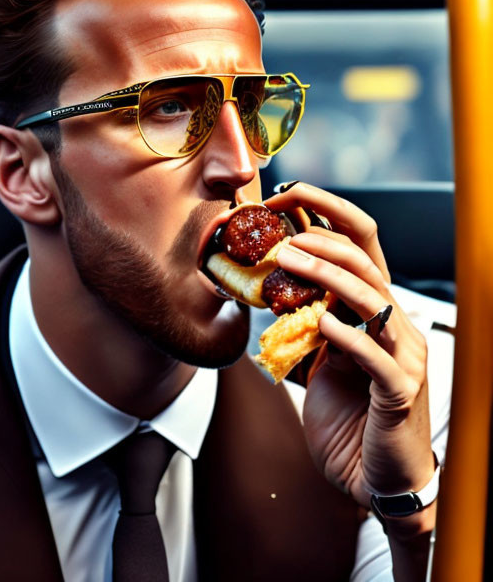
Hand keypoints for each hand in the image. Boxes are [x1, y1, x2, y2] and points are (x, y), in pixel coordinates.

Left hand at [264, 184, 435, 531]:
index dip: (327, 213)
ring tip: (285, 256)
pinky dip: (346, 336)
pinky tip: (317, 322)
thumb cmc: (348, 416)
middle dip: (321, 234)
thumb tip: (269, 289)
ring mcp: (402, 355)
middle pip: (366, 260)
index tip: (285, 194)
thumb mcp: (319, 358)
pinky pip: (376, 357)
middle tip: (278, 222)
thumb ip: (305, 322)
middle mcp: (393, 324)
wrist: (371, 477)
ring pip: (371, 297)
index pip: (361, 245)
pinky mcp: (399, 391)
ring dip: (326, 273)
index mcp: (373, 312)